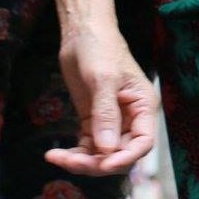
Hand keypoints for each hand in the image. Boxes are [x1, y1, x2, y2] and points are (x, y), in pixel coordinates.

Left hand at [49, 26, 157, 175]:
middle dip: (97, 163)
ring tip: (56, 157)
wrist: (82, 34)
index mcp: (142, 107)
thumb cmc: (100, 49)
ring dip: (81, 161)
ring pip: (101, 154)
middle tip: (69, 161)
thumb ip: (105, 114)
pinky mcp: (91, 121)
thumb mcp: (103, 79)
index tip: (103, 164)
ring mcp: (110, 121)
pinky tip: (55, 154)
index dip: (125, 158)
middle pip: (120, 154)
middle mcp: (130, 118)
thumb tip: (107, 151)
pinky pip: (87, 147)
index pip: (143, 142)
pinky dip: (73, 154)